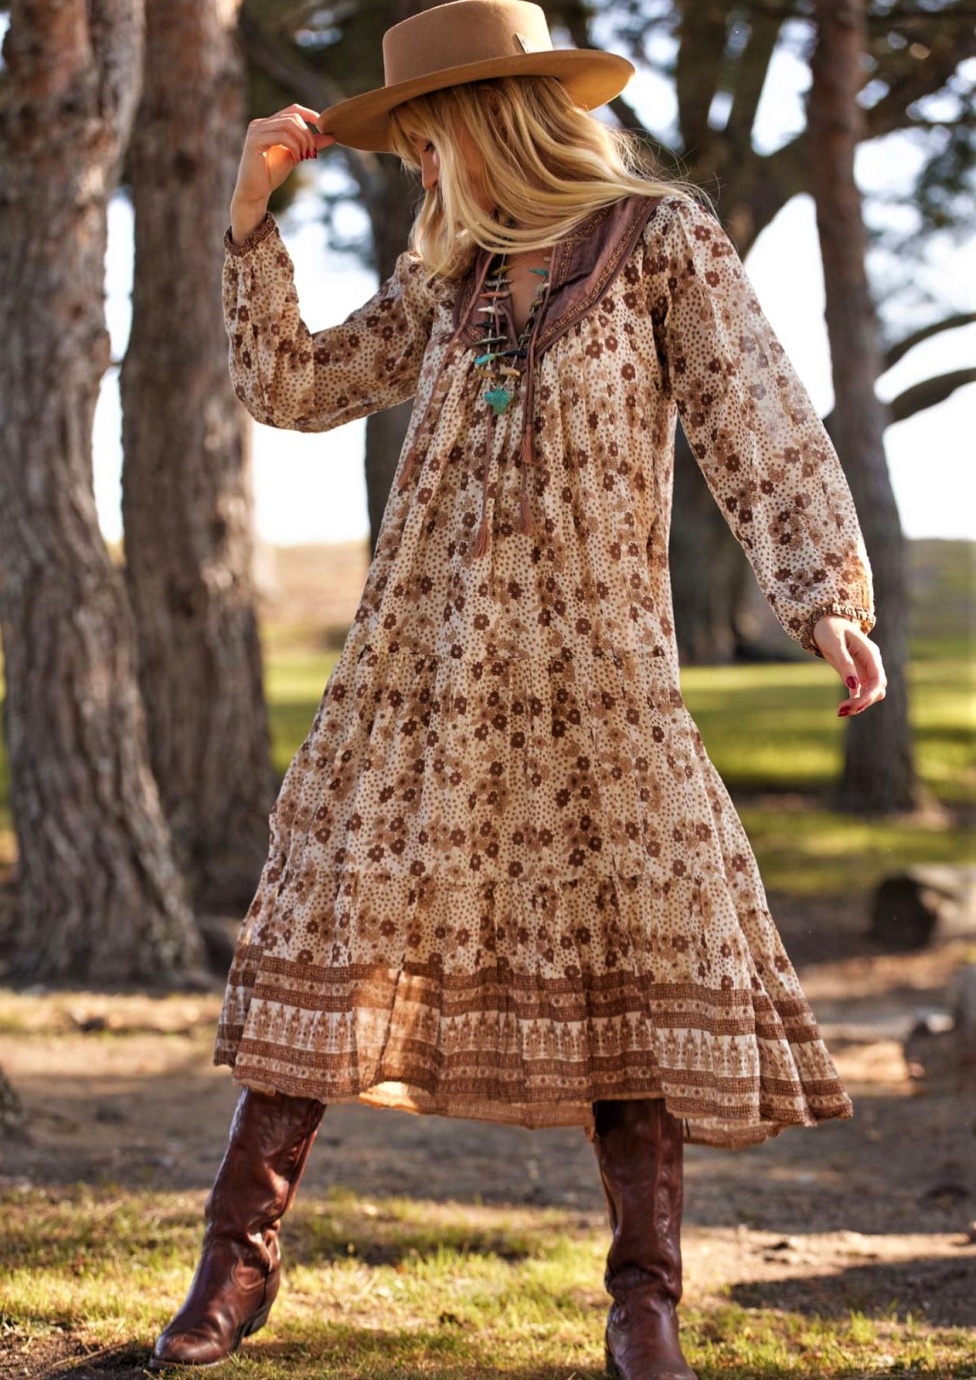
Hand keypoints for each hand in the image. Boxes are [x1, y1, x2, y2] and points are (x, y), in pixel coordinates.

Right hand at [230, 104, 334, 239]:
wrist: (255, 192)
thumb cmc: (272, 174)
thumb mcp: (296, 155)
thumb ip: (310, 144)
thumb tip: (332, 135)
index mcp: (269, 124)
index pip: (292, 110)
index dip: (310, 114)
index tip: (323, 127)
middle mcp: (260, 123)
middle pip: (293, 116)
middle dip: (308, 134)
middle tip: (312, 152)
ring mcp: (256, 130)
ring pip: (288, 124)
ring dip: (302, 140)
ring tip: (305, 156)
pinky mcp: (254, 140)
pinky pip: (282, 136)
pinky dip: (294, 145)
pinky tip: (297, 157)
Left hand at [812, 616, 886, 716]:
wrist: (823, 621)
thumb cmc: (829, 629)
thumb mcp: (834, 644)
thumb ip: (845, 664)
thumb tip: (853, 686)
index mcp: (870, 653)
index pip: (878, 679)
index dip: (869, 695)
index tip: (855, 705)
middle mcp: (872, 662)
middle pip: (877, 689)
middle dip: (863, 702)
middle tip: (841, 711)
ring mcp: (865, 668)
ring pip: (871, 692)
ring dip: (859, 703)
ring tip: (840, 711)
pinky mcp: (856, 673)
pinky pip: (861, 691)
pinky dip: (854, 700)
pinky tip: (842, 708)